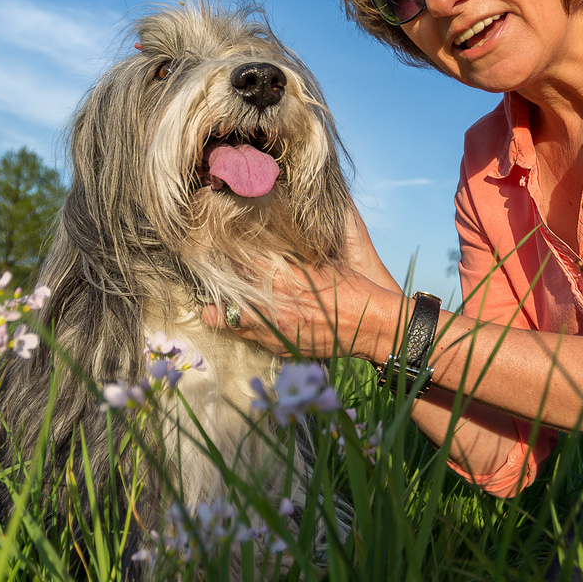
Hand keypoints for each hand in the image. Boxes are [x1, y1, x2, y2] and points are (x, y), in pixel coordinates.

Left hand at [200, 203, 405, 360]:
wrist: (373, 326)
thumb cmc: (353, 288)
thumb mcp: (324, 260)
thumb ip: (293, 252)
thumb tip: (272, 235)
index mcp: (283, 277)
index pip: (240, 263)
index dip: (225, 255)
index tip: (215, 248)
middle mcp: (274, 305)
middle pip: (229, 292)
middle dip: (218, 283)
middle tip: (209, 274)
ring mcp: (276, 329)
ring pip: (231, 320)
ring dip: (221, 311)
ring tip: (213, 304)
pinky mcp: (282, 347)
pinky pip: (249, 338)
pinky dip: (243, 328)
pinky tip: (240, 321)